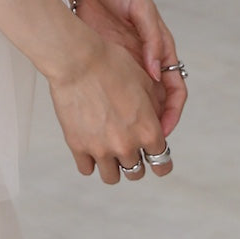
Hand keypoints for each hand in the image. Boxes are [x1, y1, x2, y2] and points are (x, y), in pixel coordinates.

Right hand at [48, 24, 172, 184]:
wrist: (78, 60)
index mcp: (148, 131)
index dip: (160, 163)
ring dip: (112, 166)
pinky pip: (86, 169)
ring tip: (106, 151)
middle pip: (136, 173)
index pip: (162, 164)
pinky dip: (90, 162)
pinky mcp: (77, 146)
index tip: (154, 160)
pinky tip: (89, 148)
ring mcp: (101, 148)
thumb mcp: (144, 83)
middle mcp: (127, 145)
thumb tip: (156, 122)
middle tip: (126, 148)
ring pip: (112, 177)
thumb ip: (154, 110)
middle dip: (135, 162)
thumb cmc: (112, 64)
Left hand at [73, 0, 186, 137]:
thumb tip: (158, 72)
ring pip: (134, 99)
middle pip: (155, 101)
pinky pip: (113, 88)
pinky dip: (111, 104)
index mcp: (160, 48)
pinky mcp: (105, 57)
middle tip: (145, 145)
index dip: (173, 112)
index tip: (164, 131)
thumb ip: (152, 38)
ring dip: (133, 119)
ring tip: (123, 137)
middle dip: (154, 124)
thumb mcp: (141, 8)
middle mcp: (145, 58)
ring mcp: (125, 60)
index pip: (175, 89)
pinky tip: (101, 117)